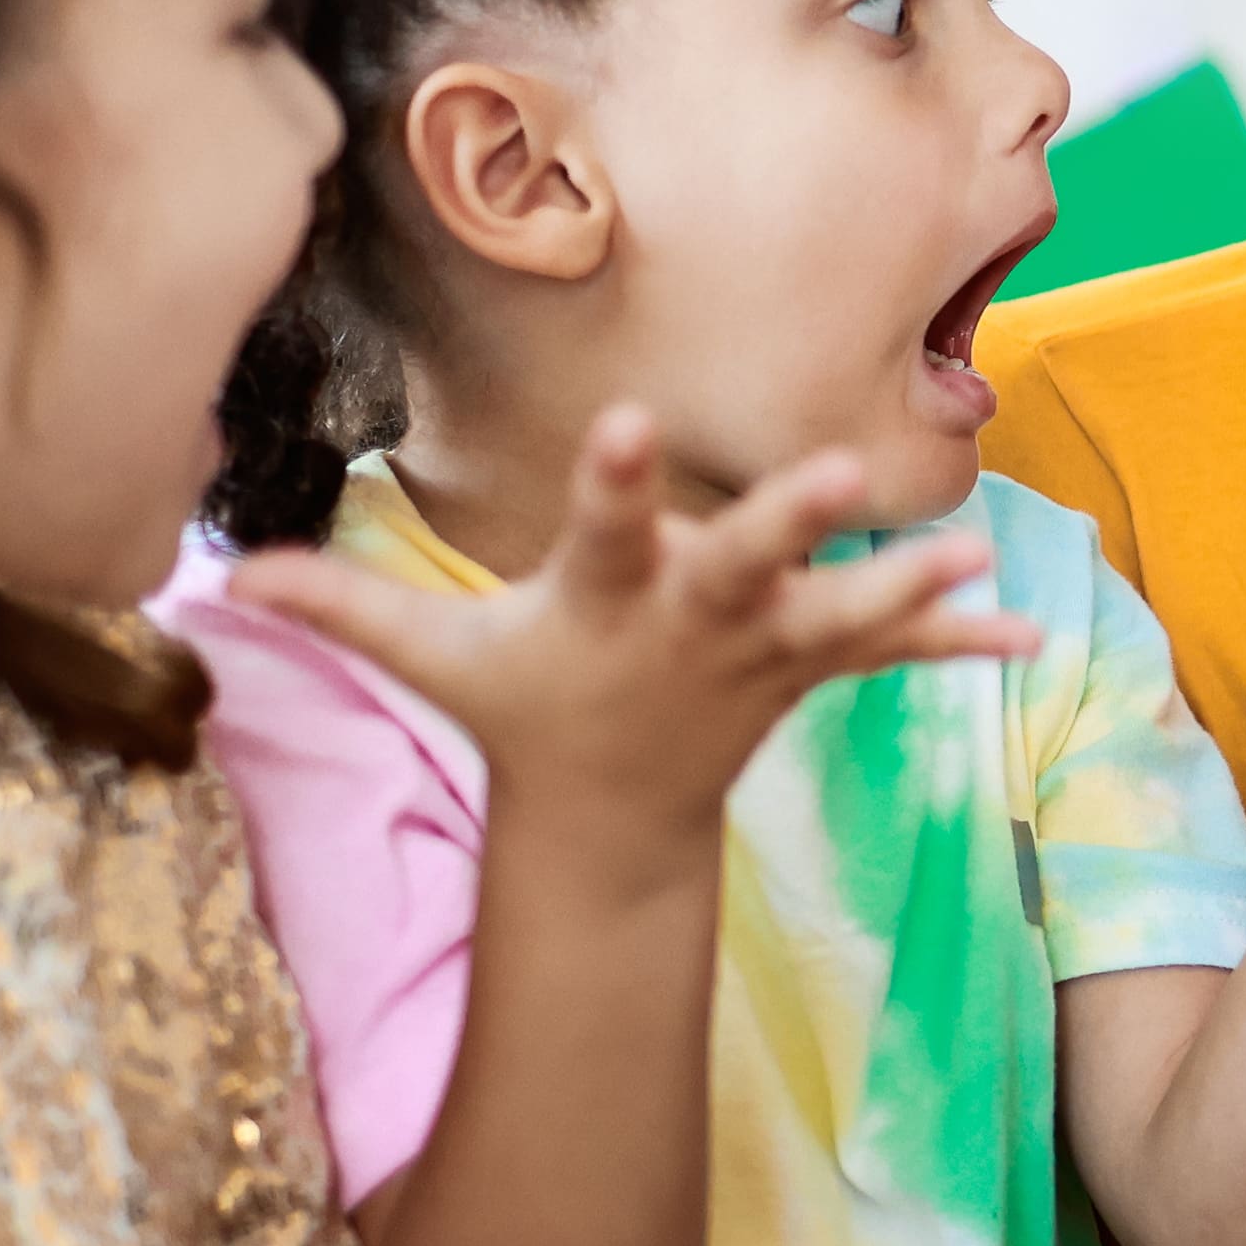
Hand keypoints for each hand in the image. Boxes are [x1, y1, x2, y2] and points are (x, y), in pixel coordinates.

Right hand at [230, 407, 1029, 857]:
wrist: (615, 823)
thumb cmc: (527, 710)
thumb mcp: (434, 667)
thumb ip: (344, 611)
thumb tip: (220, 582)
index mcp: (603, 603)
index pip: (600, 531)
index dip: (608, 482)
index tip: (621, 422)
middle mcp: (691, 625)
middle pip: (742, 568)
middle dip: (788, 527)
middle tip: (840, 476)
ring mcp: (761, 655)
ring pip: (840, 617)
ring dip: (902, 589)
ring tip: (970, 556)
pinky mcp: (809, 676)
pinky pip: (892, 659)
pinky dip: (953, 642)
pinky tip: (1025, 630)